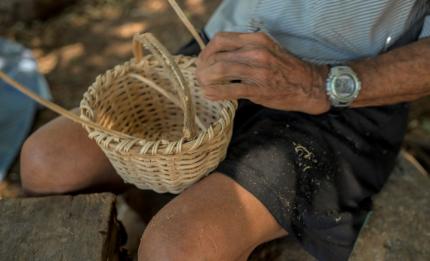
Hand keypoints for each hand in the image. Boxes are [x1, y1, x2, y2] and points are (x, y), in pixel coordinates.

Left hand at [196, 32, 329, 114]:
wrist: (310, 85)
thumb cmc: (286, 68)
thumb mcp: (267, 49)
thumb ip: (245, 50)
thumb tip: (219, 57)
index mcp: (257, 40)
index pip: (221, 39)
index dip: (207, 51)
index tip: (203, 61)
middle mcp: (256, 52)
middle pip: (216, 55)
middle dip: (202, 67)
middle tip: (200, 75)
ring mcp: (257, 71)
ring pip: (220, 71)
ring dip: (205, 79)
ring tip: (203, 85)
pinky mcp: (259, 90)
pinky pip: (230, 90)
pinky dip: (215, 93)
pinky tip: (209, 94)